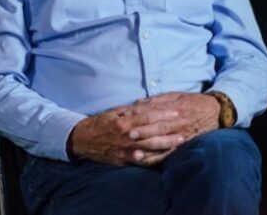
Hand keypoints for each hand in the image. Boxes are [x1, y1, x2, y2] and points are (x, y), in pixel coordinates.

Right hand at [68, 104, 183, 165]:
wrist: (82, 140)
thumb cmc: (99, 124)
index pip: (148, 116)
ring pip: (150, 147)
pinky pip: (141, 162)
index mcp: (124, 122)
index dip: (163, 114)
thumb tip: (148, 105)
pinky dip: (154, 160)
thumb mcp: (114, 113)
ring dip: (166, 145)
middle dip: (169, 129)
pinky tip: (165, 158)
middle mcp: (126, 136)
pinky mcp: (123, 160)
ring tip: (180, 142)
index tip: (176, 112)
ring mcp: (125, 150)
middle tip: (184, 127)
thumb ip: (131, 111)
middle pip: (152, 132)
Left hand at [125, 92, 220, 163]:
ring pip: (163, 143)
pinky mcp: (185, 146)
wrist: (216, 112)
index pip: (156, 113)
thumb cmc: (193, 102)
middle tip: (129, 135)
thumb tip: (138, 102)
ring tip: (135, 153)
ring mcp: (183, 136)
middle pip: (159, 128)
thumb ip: (157, 100)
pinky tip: (148, 162)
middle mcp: (179, 123)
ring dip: (149, 149)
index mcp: (176, 108)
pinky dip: (159, 158)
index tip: (129, 119)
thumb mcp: (177, 96)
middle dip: (143, 132)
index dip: (142, 117)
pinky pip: (170, 154)